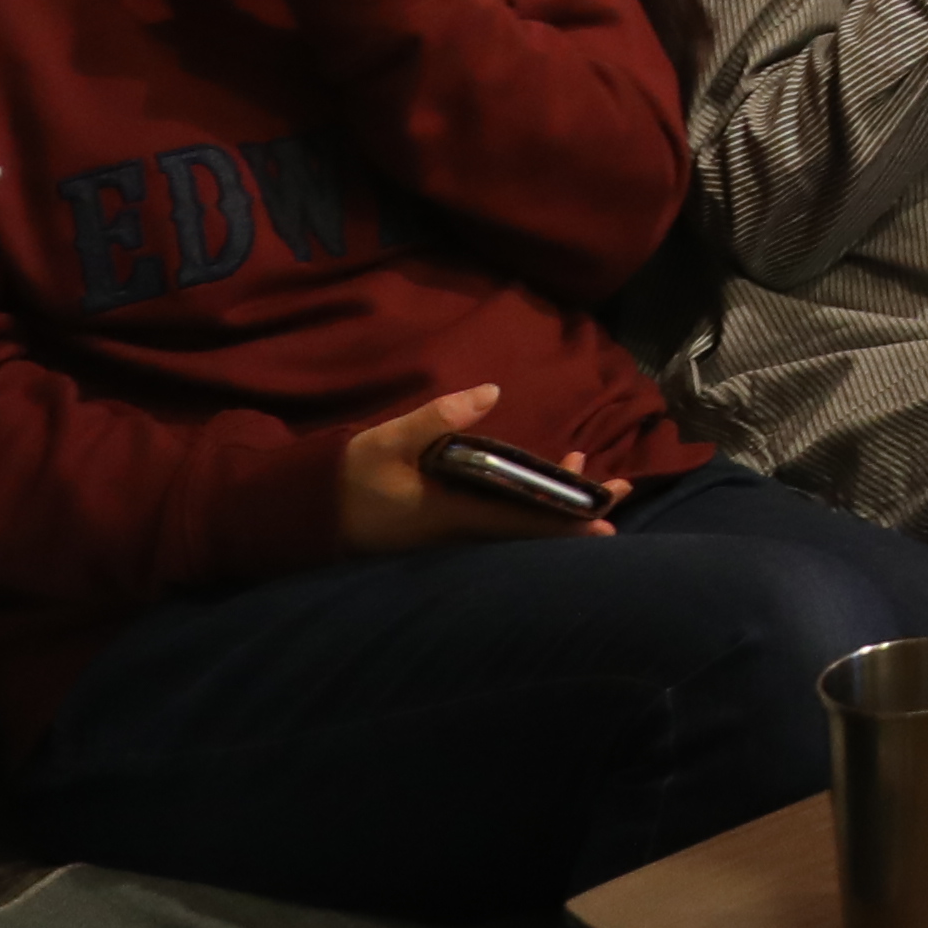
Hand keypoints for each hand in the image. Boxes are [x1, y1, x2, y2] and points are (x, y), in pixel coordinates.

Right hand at [335, 387, 596, 554]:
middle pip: (533, 529)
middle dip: (576, 508)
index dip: (570, 520)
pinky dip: (526, 500)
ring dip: (553, 501)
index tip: (609, 511)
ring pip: (517, 524)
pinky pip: (498, 519)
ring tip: (583, 469)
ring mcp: (454, 535)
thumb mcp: (388, 442)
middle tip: (621, 487)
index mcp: (455, 516)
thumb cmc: (348, 479)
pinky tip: (536, 480)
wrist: (306, 516)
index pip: (526, 524)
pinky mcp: (444, 527)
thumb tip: (491, 391)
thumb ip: (438, 418)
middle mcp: (462, 533)